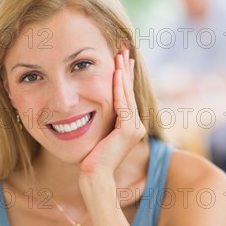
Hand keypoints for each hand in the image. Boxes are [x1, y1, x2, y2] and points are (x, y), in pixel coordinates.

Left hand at [79, 49, 145, 178]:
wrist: (94, 176)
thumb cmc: (90, 160)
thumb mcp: (97, 136)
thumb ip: (100, 123)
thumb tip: (88, 110)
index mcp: (130, 127)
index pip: (126, 97)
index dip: (124, 78)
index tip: (120, 60)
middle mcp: (136, 127)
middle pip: (129, 92)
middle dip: (126, 70)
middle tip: (124, 49)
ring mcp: (134, 128)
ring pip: (126, 95)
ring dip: (123, 73)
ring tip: (120, 54)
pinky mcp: (128, 130)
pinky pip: (122, 103)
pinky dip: (119, 87)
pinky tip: (116, 72)